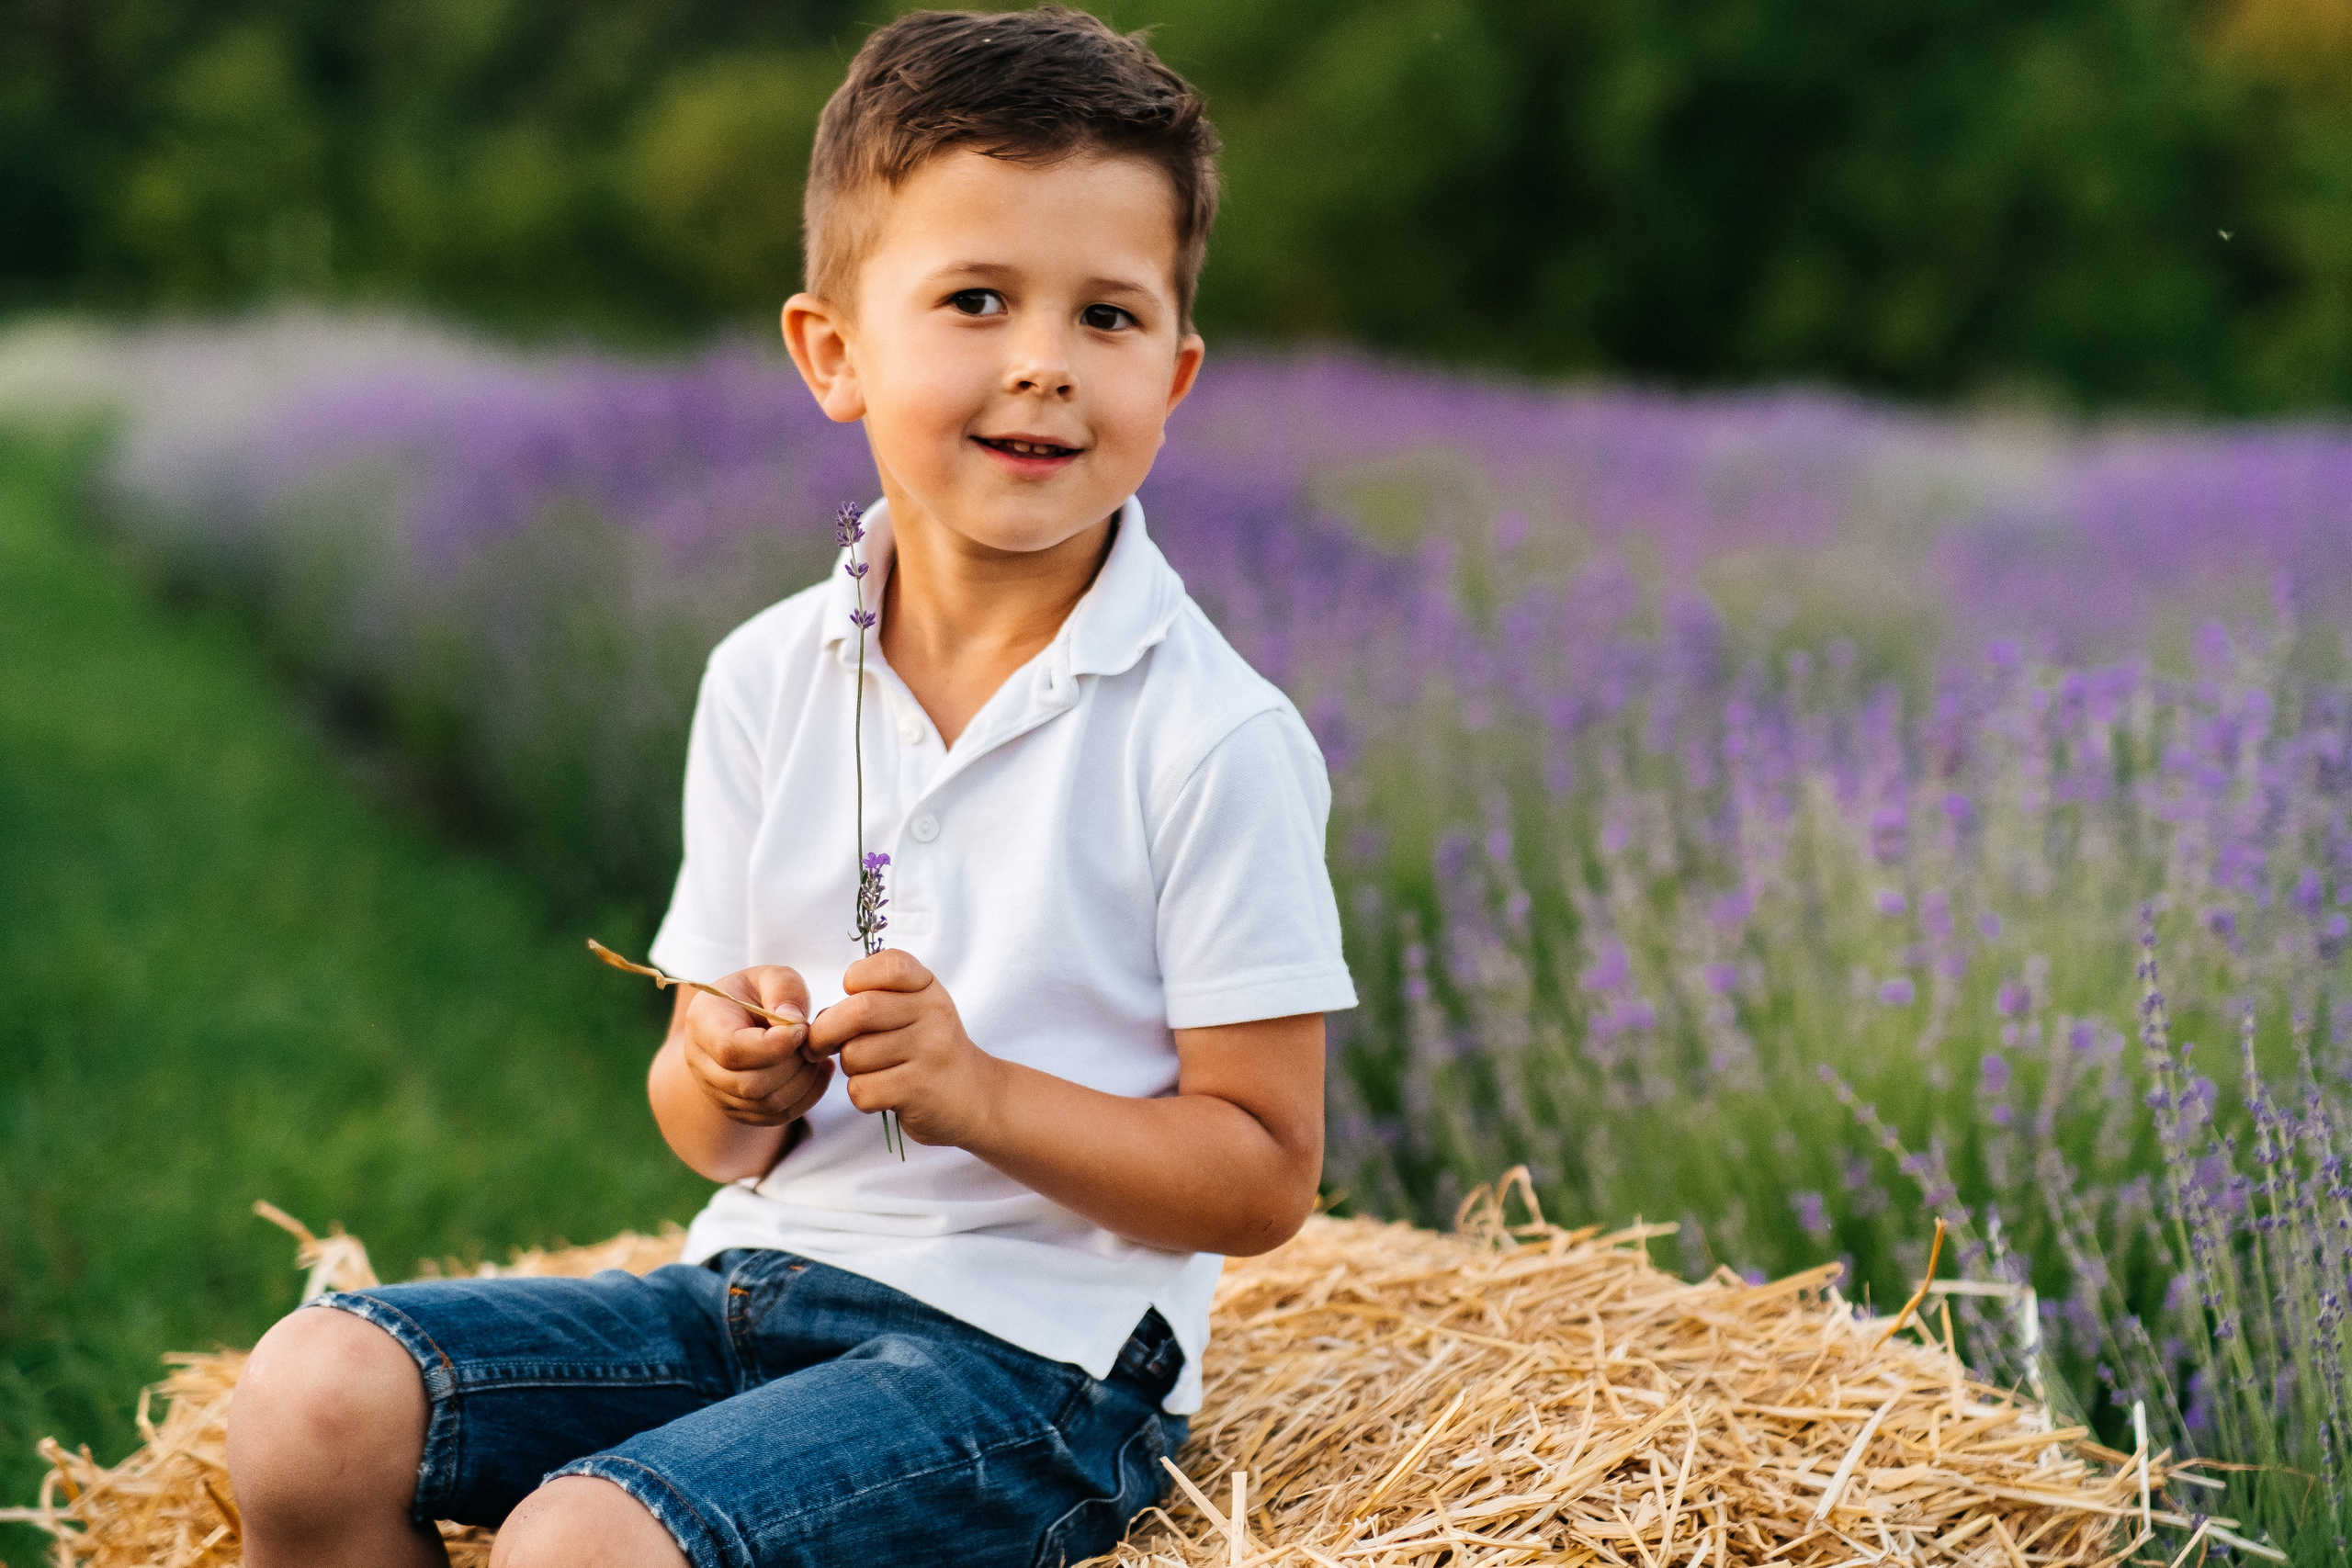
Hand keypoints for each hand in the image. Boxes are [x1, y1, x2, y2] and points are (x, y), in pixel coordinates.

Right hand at [681, 965, 831, 1125]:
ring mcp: (716, 1092)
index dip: (773, 1046)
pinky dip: (807, 1098)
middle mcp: (701, 1063)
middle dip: (793, 1065)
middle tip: (813, 1042)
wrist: (737, 1021)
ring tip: (816, 1055)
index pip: (730, 1050)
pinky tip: (819, 1071)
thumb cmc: (755, 994)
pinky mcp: (737, 1110)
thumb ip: (783, 989)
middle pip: (749, 1084)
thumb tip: (793, 1020)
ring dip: (803, 1081)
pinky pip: (775, 1117)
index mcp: (704, 1022)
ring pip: (765, 1104)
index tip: (803, 1029)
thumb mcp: (770, 976)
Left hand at [805, 950, 997, 1146]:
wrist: (975, 1097)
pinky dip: (862, 1096)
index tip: (851, 996)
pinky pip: (863, 1090)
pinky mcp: (920, 1089)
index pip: (888, 964)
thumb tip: (817, 1018)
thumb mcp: (914, 1009)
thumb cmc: (927, 1049)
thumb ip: (872, 1000)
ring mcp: (930, 1051)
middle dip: (826, 1031)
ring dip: (850, 1069)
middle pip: (860, 1011)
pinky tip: (884, 1094)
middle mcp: (934, 1013)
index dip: (857, 979)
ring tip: (874, 1070)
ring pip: (855, 1056)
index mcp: (928, 987)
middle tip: (818, 1046)